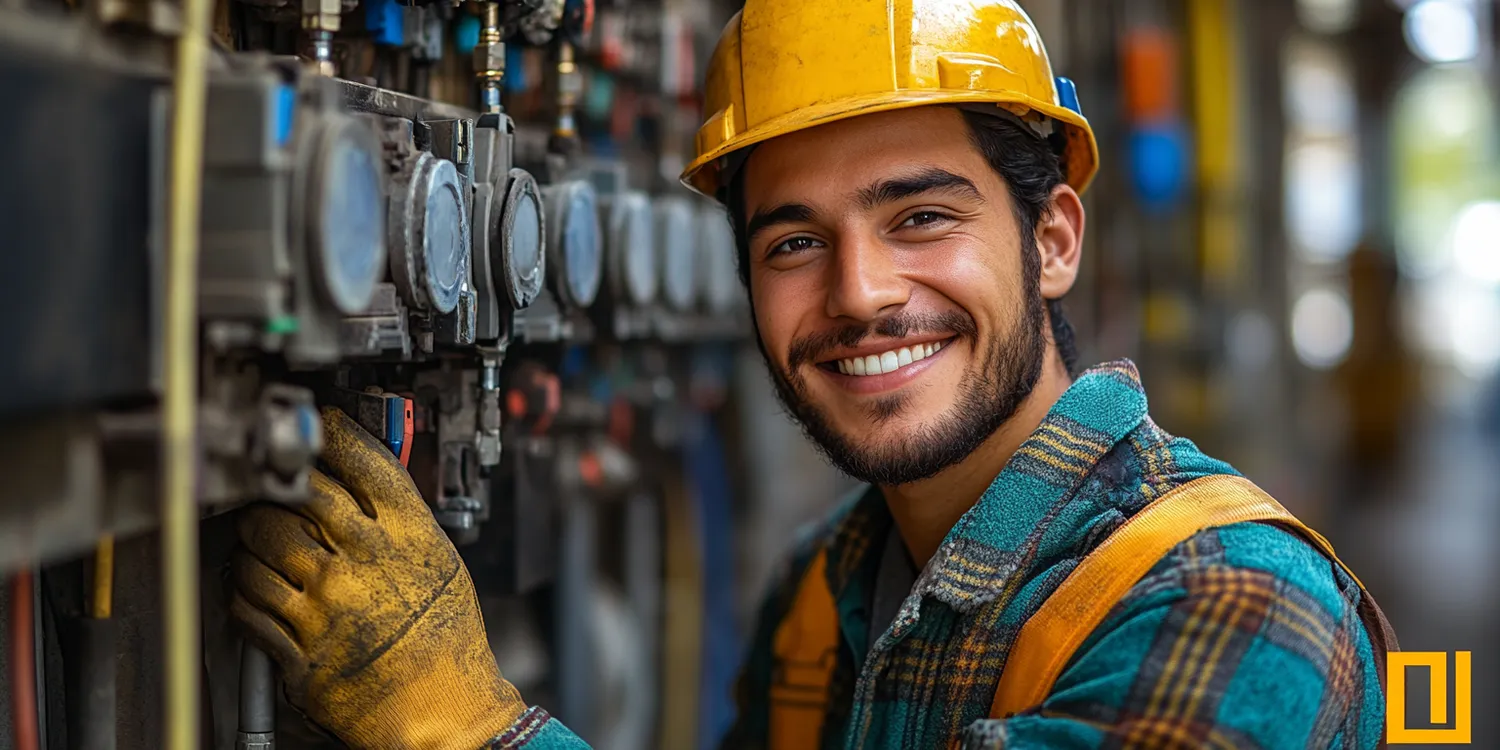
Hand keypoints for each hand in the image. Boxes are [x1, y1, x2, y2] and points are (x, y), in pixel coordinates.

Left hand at [230, 407, 525, 749]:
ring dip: (252, 535)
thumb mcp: (444, 564)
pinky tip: (255, 583)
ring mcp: (327, 606)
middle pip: (298, 494)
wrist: (444, 711)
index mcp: (409, 539)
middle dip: (280, 483)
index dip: (334, 436)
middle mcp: (364, 565)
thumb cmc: (449, 643)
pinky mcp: (299, 647)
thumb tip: (368, 486)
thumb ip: (404, 524)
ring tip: (261, 537)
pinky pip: (248, 603)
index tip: (320, 428)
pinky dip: (242, 588)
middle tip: (276, 483)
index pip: (363, 463)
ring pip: (260, 545)